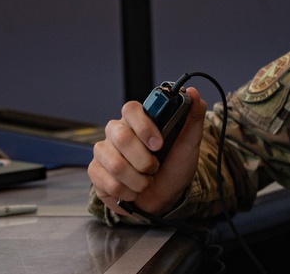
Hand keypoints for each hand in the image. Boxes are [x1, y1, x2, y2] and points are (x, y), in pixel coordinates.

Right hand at [89, 86, 206, 216]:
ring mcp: (104, 151)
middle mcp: (117, 131)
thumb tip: (193, 92)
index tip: (158, 144)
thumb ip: (193, 117)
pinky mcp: (96, 171)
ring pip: (115, 165)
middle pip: (122, 138)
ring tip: (145, 182)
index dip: (144, 127)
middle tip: (154, 168)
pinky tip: (132, 191)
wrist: (165, 197)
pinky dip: (127, 192)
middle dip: (144, 160)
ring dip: (138, 181)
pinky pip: (108, 182)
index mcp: (138, 119)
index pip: (131, 109)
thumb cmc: (173, 167)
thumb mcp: (189, 144)